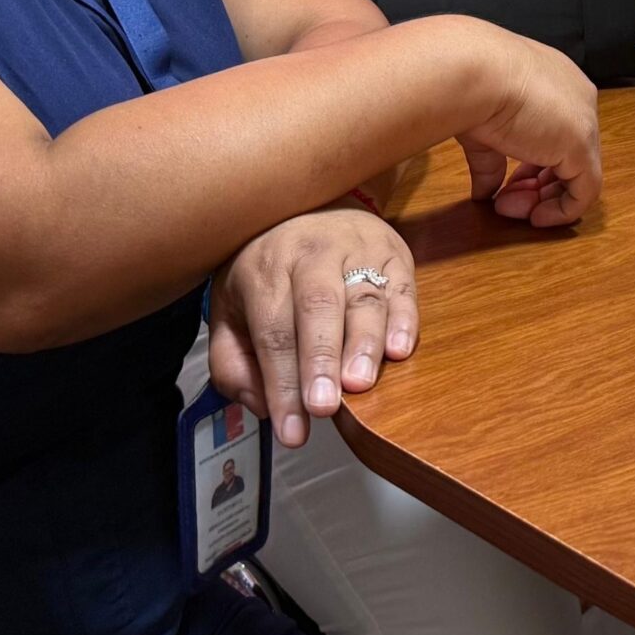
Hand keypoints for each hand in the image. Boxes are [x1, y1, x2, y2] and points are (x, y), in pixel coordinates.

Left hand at [208, 206, 415, 447]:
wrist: (311, 203)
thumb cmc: (269, 271)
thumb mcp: (231, 309)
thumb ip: (233, 364)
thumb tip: (263, 407)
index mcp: (265, 269)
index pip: (273, 332)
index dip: (282, 384)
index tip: (292, 431)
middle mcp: (310, 252)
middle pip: (316, 307)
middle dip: (320, 360)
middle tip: (324, 407)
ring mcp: (356, 248)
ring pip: (363, 296)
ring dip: (363, 343)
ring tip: (360, 383)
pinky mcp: (393, 251)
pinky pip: (402, 286)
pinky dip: (404, 319)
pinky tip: (399, 350)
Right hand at [448, 20, 601, 228]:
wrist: (473, 72)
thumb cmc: (472, 84)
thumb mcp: (484, 128)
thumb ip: (491, 162)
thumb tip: (484, 192)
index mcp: (556, 83)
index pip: (555, 133)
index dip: (531, 167)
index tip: (507, 185)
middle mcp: (577, 98)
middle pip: (568, 156)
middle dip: (536, 187)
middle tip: (507, 203)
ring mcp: (584, 122)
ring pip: (577, 176)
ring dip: (543, 201)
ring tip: (511, 209)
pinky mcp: (582, 146)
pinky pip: (584, 191)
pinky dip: (562, 211)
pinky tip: (536, 217)